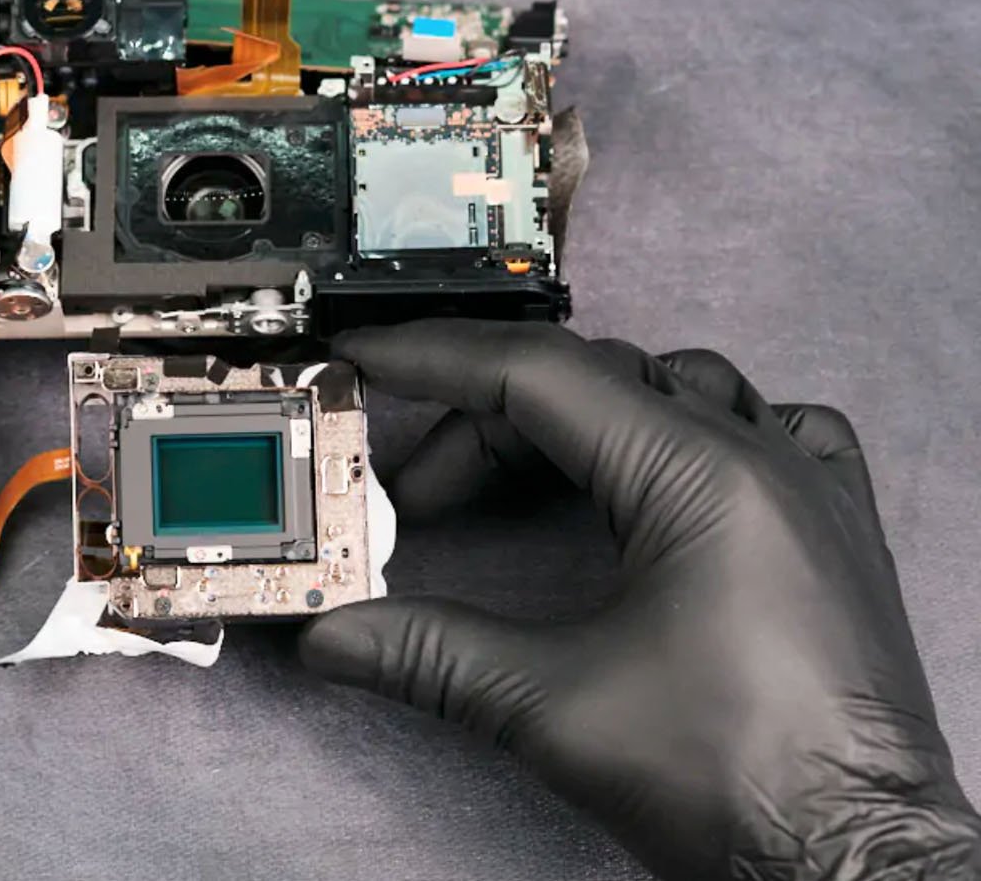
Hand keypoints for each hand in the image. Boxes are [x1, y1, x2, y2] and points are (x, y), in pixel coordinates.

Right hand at [302, 321, 980, 879]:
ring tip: (508, 484)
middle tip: (414, 493)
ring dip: (573, 422)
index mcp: (701, 477)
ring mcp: (808, 488)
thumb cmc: (745, 786)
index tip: (370, 359)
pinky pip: (761, 425)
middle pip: (588, 385)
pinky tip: (652, 470)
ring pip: (669, 391)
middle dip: (481, 427)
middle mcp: (763, 460)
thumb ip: (428, 654)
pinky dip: (684, 428)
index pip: (537, 376)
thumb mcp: (554, 710)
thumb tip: (332, 637)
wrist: (858, 864)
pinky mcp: (830, 528)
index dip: (436, 361)